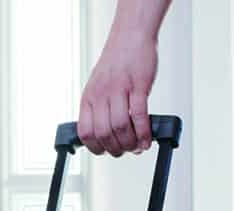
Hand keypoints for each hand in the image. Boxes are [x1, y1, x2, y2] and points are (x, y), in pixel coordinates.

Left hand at [77, 29, 156, 155]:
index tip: (105, 151)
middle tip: (126, 150)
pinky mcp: (138, 85)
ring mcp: (119, 89)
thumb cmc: (118, 62)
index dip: (95, 147)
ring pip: (121, 127)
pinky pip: (140, 115)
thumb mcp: (99, 85)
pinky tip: (147, 139)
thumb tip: (107, 133)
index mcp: (89, 96)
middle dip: (116, 148)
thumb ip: (100, 108)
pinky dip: (144, 132)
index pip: (85, 131)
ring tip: (137, 146)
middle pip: (104, 133)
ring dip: (131, 143)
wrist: (131, 36)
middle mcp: (101, 94)